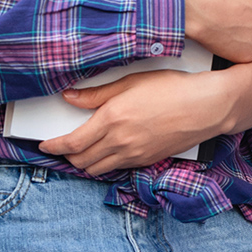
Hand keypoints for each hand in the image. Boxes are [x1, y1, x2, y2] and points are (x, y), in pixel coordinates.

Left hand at [39, 58, 251, 173]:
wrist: (206, 107)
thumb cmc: (172, 88)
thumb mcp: (130, 82)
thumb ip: (96, 94)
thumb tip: (69, 98)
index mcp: (111, 120)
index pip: (71, 143)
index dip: (53, 146)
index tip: (44, 145)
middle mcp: (120, 143)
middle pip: (81, 161)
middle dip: (67, 156)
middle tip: (61, 146)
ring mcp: (134, 155)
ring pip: (98, 169)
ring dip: (85, 163)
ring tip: (81, 151)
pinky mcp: (147, 161)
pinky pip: (117, 168)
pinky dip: (106, 163)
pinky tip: (107, 151)